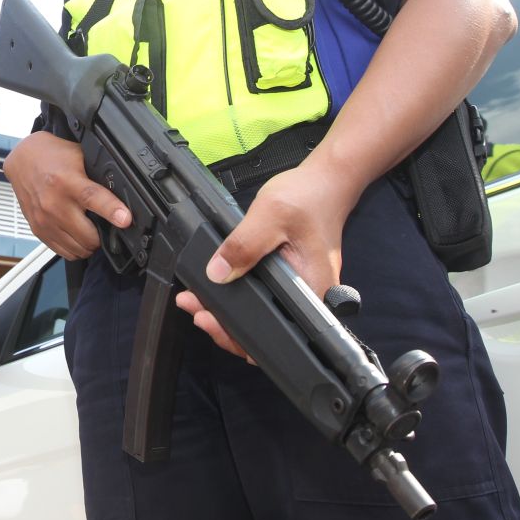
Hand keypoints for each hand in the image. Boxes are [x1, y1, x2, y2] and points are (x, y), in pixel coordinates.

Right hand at [4, 131, 130, 259]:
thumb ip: (98, 174)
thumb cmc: (52, 157)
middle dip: (103, 235)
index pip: (92, 198)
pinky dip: (75, 248)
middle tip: (105, 225)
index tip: (125, 219)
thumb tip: (122, 190)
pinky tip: (77, 235)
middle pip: (87, 234)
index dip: (112, 210)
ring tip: (90, 230)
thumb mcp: (79, 156)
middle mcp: (53, 203)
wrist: (24, 161)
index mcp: (66, 181)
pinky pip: (63, 252)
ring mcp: (44, 220)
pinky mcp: (38, 230)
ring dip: (89, 244)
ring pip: (78, 248)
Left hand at [176, 160, 356, 358]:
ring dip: (226, 313)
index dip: (238, 336)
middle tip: (194, 308)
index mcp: (311, 290)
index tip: (210, 320)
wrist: (325, 183)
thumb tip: (217, 274)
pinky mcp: (288, 282)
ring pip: (260, 316)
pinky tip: (215, 288)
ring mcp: (298, 292)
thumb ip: (243, 245)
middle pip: (264, 331)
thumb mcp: (270, 215)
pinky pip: (261, 300)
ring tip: (196, 301)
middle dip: (224, 326)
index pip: (275, 333)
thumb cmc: (308, 197)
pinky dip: (235, 298)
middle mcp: (308, 299)